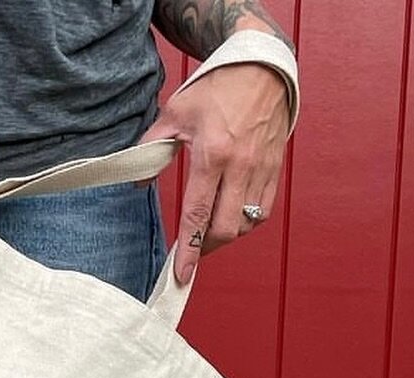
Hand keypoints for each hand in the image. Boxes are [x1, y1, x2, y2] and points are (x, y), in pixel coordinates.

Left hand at [140, 62, 289, 282]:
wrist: (261, 65)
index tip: (182, 274)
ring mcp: (262, 168)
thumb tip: (138, 183)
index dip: (188, 250)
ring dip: (225, 236)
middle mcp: (241, 165)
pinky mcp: (275, 168)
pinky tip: (230, 217)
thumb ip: (152, 149)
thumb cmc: (217, 86)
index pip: (198, 215)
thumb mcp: (175, 113)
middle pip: (225, 229)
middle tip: (191, 250)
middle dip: (205, 248)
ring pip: (246, 225)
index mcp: (212, 154)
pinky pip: (262, 211)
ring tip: (207, 233)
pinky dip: (245, 222)